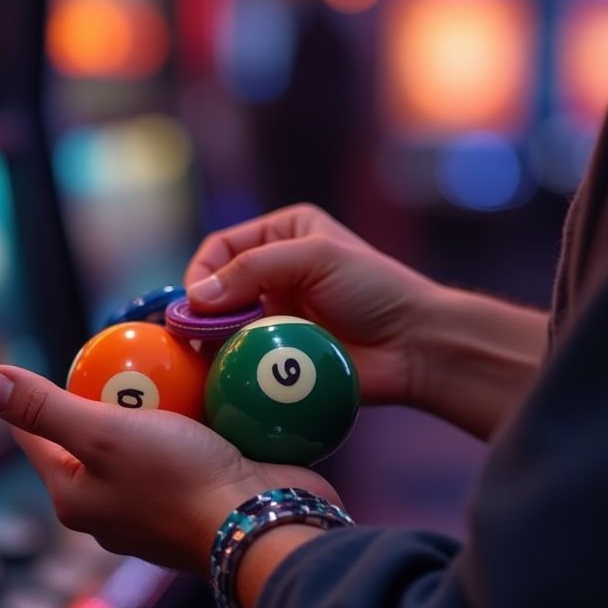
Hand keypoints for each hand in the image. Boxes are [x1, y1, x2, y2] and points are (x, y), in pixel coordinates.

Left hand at [0, 366, 341, 572]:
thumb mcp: (101, 433)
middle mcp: (112, 506)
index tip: (66, 352)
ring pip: (146, 435)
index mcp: (75, 497)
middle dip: (109, 389)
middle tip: (125, 347)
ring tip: (168, 358)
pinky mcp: (203, 493)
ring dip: (157, 399)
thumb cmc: (179, 480)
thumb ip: (43, 408)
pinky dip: (194, 415)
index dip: (42, 390)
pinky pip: (188, 443)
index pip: (38, 435)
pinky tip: (207, 385)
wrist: (264, 524)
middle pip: (95, 432)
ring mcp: (159, 503)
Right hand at [186, 203, 441, 405]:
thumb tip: (197, 296)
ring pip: (223, 325)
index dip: (202, 272)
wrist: (415, 346)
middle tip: (192, 334)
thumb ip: (254, 268)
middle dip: (202, 309)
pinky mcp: (280, 354)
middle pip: (216, 287)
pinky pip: (240, 357)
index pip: (221, 247)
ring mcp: (275, 315)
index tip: (196, 302)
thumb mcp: (316, 258)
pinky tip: (221, 372)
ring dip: (212, 339)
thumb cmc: (376, 290)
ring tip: (205, 355)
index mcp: (282, 235)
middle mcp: (274, 272)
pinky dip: (227, 364)